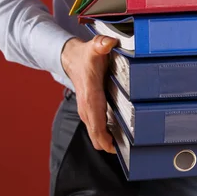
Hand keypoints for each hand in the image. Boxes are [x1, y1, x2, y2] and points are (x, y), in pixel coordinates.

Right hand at [61, 35, 118, 153]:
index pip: (95, 120)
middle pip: (94, 132)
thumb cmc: (86, 56)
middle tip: (125, 152)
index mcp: (90, 95)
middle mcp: (87, 106)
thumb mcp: (95, 47)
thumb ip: (101, 45)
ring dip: (105, 141)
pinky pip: (96, 127)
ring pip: (94, 132)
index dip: (102, 135)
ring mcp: (87, 110)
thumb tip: (108, 43)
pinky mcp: (89, 110)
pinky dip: (103, 135)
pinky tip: (116, 140)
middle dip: (106, 144)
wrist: (71, 58)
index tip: (112, 147)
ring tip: (123, 149)